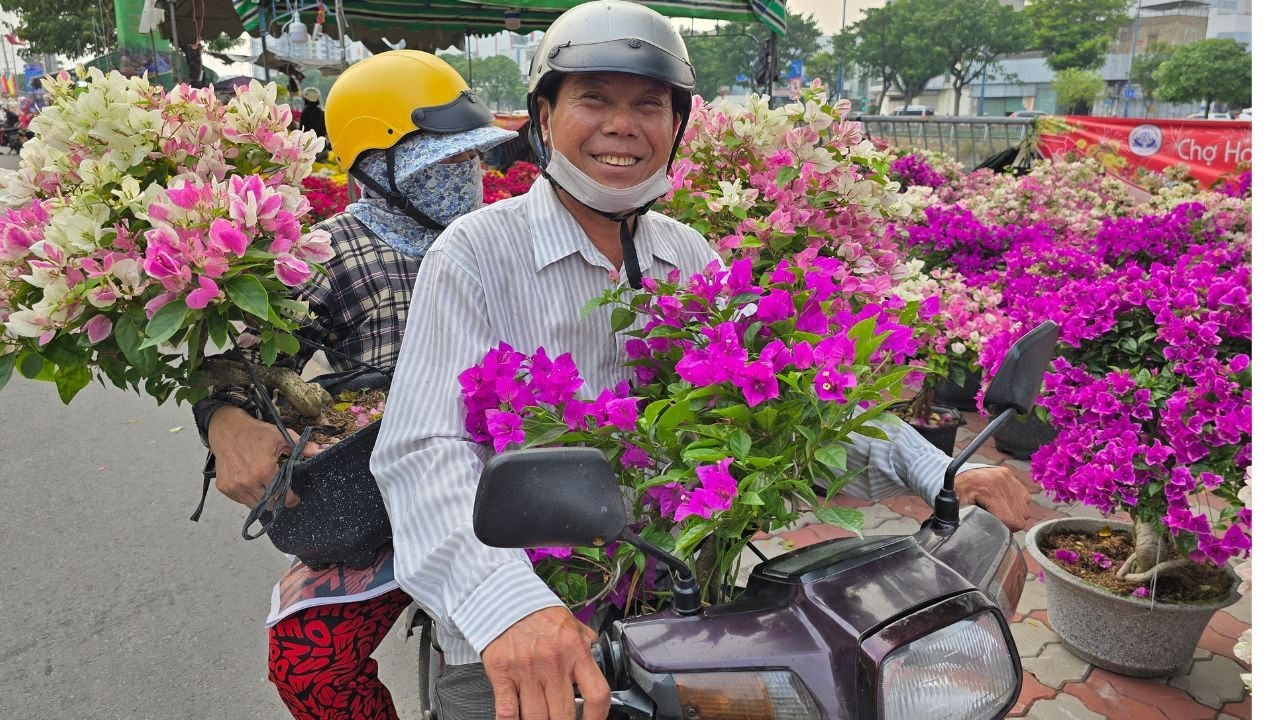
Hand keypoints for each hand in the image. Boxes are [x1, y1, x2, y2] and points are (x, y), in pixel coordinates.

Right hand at [207, 406, 321, 508]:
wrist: (226, 428)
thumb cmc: (255, 432)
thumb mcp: (281, 436)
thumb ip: (303, 447)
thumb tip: (323, 451)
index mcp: (264, 471)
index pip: (281, 496)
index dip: (290, 499)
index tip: (295, 498)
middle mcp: (248, 482)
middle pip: (268, 504)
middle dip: (278, 501)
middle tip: (283, 493)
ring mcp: (234, 487)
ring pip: (254, 505)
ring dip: (263, 499)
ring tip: (268, 487)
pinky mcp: (225, 488)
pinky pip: (241, 500)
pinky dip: (250, 496)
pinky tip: (254, 484)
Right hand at [481, 606, 610, 719]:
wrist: (504, 598)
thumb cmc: (538, 613)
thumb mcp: (571, 624)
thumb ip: (586, 644)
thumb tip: (598, 658)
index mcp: (575, 650)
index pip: (596, 694)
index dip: (598, 717)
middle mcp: (552, 661)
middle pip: (564, 715)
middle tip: (564, 719)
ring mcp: (526, 669)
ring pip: (537, 717)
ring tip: (543, 717)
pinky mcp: (502, 674)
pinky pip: (508, 712)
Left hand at [955, 466, 1031, 530]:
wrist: (956, 472)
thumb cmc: (957, 493)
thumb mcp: (958, 508)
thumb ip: (971, 522)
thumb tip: (979, 537)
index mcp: (987, 489)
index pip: (1010, 519)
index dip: (1004, 529)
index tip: (995, 529)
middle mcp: (1001, 480)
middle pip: (1020, 516)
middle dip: (1010, 523)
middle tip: (996, 521)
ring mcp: (1008, 477)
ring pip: (1025, 509)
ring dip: (1014, 515)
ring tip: (999, 513)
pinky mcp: (1012, 476)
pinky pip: (1025, 499)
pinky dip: (1017, 506)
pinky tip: (1004, 505)